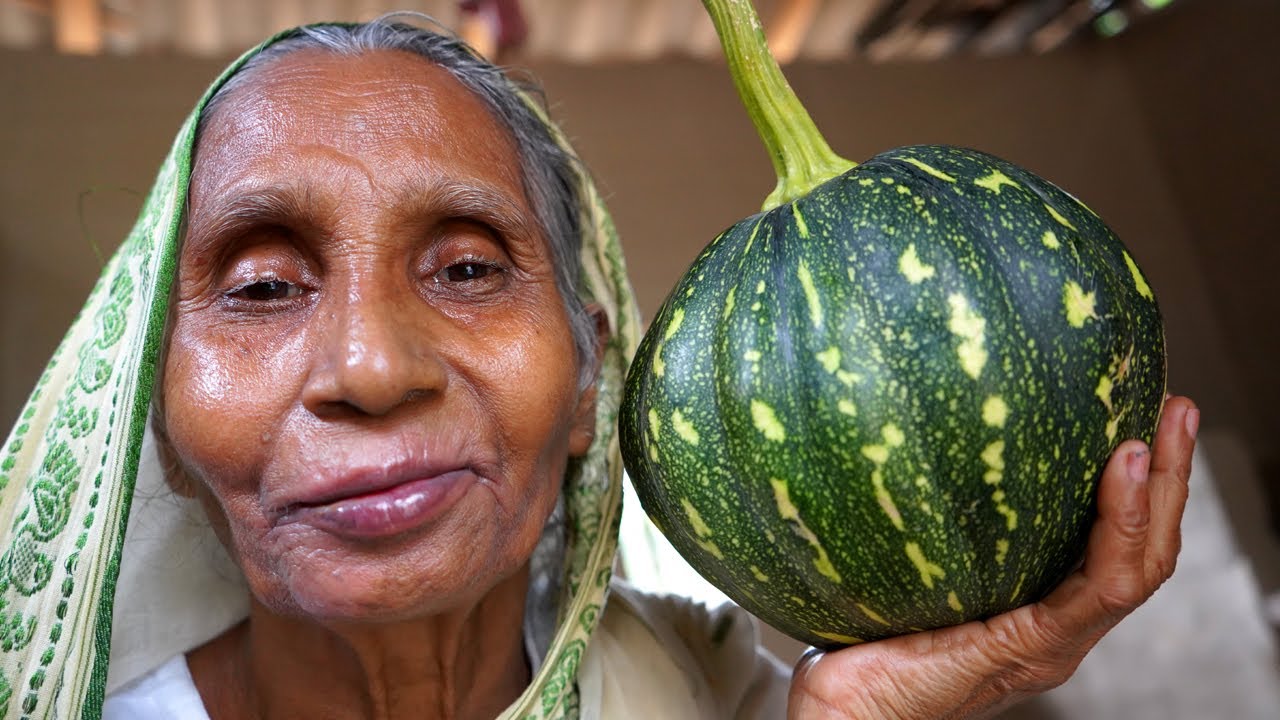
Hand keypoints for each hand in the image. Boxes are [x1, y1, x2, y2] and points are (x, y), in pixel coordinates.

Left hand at [786, 396, 1198, 719]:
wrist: (843, 715)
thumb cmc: (860, 643)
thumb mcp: (910, 569)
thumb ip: (930, 527)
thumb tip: (909, 438)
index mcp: (1035, 615)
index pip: (1112, 550)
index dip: (1137, 489)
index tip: (1139, 420)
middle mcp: (1055, 632)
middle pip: (1142, 555)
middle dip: (1167, 480)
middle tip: (1176, 408)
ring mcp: (1049, 644)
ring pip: (1137, 568)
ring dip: (1159, 493)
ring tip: (1162, 429)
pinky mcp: (1028, 649)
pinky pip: (1096, 588)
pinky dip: (1120, 526)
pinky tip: (1120, 470)